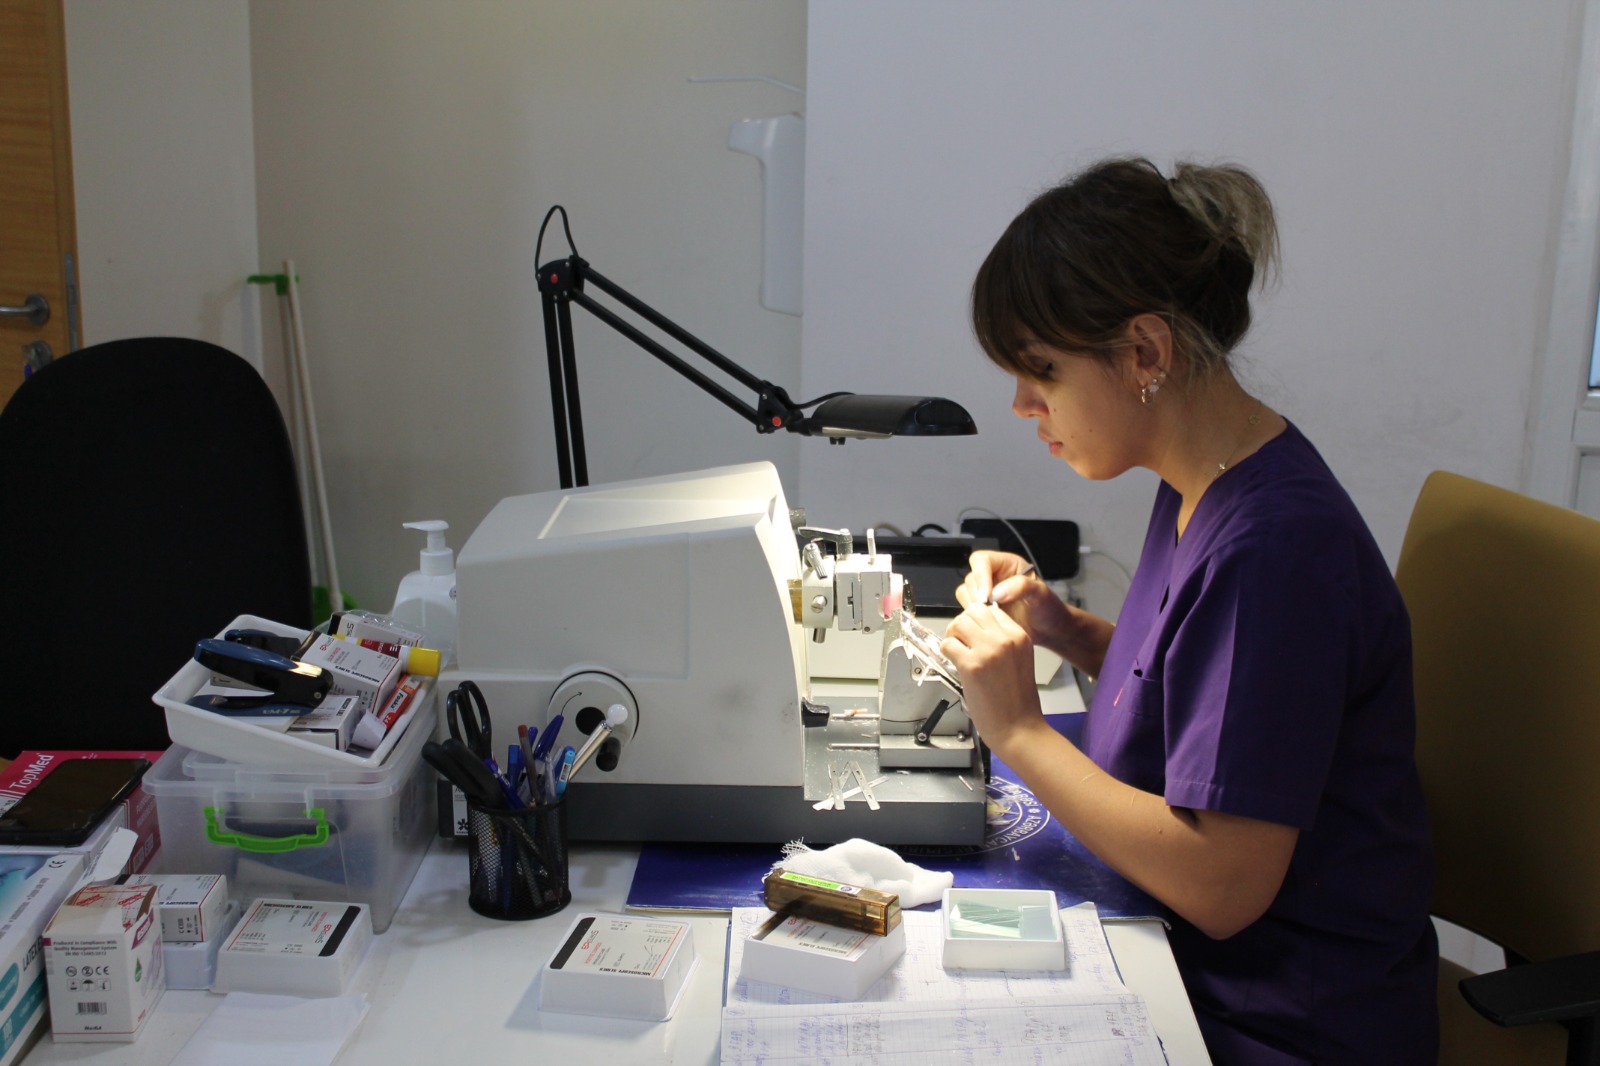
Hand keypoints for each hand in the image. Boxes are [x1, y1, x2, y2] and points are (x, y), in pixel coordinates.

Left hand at [941, 602, 1047, 758]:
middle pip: (972, 611)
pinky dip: (946, 652)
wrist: (1019, 727)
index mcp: (1020, 636)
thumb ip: (1003, 642)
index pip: (990, 609)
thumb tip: (976, 629)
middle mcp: (1005, 638)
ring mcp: (988, 650)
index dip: (976, 620)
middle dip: (962, 624)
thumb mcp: (1019, 659)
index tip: (972, 633)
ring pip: (957, 623)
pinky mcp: (971, 665)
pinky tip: (955, 663)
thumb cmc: (1017, 700)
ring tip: (957, 652)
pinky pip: (948, 644)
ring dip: (953, 636)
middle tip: (961, 641)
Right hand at [958, 550, 1076, 648]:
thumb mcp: (1040, 593)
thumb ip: (1020, 587)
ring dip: (974, 605)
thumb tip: (996, 593)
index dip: (980, 576)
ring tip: (992, 616)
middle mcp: (994, 577)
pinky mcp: (983, 610)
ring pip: (965, 592)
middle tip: (990, 609)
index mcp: (1007, 565)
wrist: (1050, 630)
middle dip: (977, 594)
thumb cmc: (1049, 608)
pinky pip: (968, 609)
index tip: (986, 596)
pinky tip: (989, 622)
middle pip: (971, 578)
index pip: (982, 560)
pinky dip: (974, 616)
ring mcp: (987, 594)